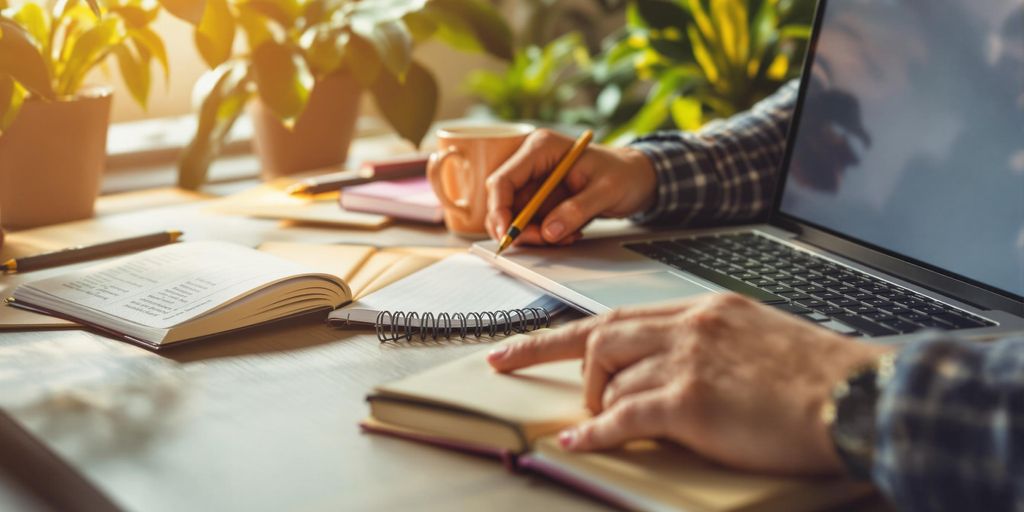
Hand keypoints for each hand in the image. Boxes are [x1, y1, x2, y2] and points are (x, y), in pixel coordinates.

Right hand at [485, 129, 656, 245]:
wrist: (636, 177)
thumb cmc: (625, 173)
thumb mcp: (607, 191)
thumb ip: (577, 210)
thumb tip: (549, 231)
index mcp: (541, 148)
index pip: (503, 180)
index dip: (499, 209)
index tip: (508, 234)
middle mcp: (532, 163)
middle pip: (503, 201)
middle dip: (518, 227)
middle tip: (543, 241)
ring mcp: (535, 182)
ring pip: (515, 217)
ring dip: (535, 234)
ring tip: (569, 235)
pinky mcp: (540, 199)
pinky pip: (530, 223)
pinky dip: (544, 235)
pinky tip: (569, 233)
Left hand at [488, 294, 894, 474]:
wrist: (858, 398)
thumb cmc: (818, 379)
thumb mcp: (758, 340)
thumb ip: (708, 347)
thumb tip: (666, 373)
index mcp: (704, 309)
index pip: (619, 315)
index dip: (564, 331)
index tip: (523, 340)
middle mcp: (688, 326)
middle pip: (597, 335)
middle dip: (541, 350)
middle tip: (506, 365)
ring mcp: (687, 359)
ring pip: (611, 379)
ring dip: (601, 407)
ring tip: (604, 424)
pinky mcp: (690, 400)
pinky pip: (622, 416)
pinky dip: (595, 431)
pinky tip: (578, 440)